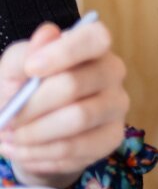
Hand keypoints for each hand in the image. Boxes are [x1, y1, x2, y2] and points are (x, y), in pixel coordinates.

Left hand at [0, 20, 129, 188]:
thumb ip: (25, 54)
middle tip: (5, 119)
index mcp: (91, 46)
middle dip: (30, 106)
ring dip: (33, 133)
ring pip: (76, 119)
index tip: (31, 68)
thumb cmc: (24, 91)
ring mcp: (116, 105)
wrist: (34, 131)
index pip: (94, 38)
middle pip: (73, 85)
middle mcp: (112, 71)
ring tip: (10, 138)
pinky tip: (25, 151)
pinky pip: (75, 148)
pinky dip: (40, 153)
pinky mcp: (112, 137)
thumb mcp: (14, 70)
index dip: (64, 52)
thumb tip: (47, 34)